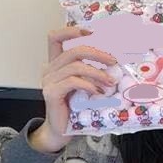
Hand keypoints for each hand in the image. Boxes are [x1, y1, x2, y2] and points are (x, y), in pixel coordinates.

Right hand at [41, 26, 117, 143]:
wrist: (59, 132)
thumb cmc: (73, 110)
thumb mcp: (83, 87)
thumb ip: (90, 73)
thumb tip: (113, 65)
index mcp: (55, 64)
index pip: (55, 38)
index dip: (71, 31)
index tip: (91, 31)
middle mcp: (49, 69)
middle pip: (73, 51)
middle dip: (97, 54)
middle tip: (113, 61)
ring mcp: (49, 81)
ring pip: (75, 66)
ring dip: (97, 73)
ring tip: (109, 82)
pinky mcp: (51, 93)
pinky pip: (73, 81)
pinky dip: (89, 85)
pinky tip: (98, 92)